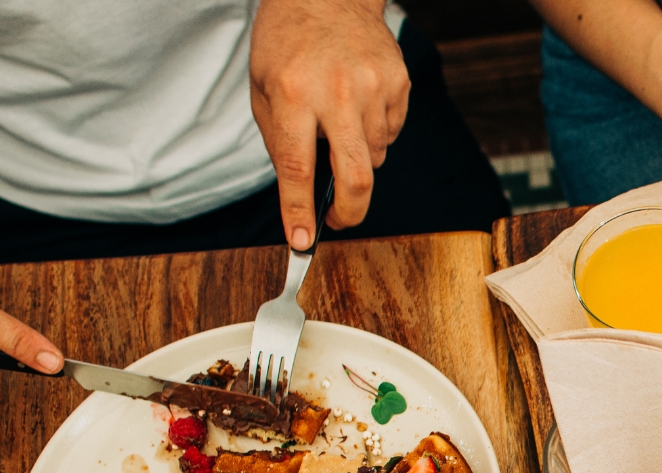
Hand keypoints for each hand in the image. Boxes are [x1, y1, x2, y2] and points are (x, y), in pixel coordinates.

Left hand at [250, 0, 410, 247]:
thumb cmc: (288, 41)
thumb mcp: (263, 88)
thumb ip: (280, 141)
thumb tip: (301, 194)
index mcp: (293, 94)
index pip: (298, 170)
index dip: (299, 212)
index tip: (301, 242)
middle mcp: (338, 94)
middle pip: (356, 177)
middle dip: (348, 213)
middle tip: (338, 221)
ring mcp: (374, 89)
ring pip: (374, 157)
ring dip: (356, 158)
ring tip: (338, 125)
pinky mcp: (398, 85)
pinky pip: (390, 133)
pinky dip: (373, 134)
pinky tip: (357, 106)